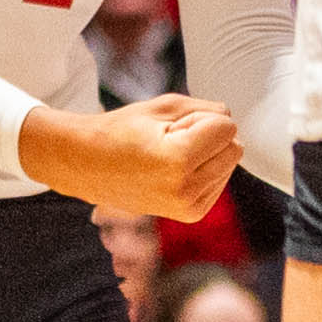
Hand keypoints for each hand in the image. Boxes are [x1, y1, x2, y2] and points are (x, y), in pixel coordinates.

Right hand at [28, 93, 239, 222]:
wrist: (87, 165)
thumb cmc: (123, 130)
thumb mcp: (165, 107)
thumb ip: (208, 109)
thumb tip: (232, 124)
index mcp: (179, 162)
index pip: (228, 127)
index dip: (200, 118)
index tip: (169, 127)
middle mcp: (186, 190)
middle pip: (234, 147)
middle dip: (208, 136)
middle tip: (169, 141)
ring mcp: (188, 207)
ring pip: (229, 164)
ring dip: (206, 154)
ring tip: (167, 157)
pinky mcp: (190, 214)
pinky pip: (220, 180)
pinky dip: (204, 170)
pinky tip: (174, 171)